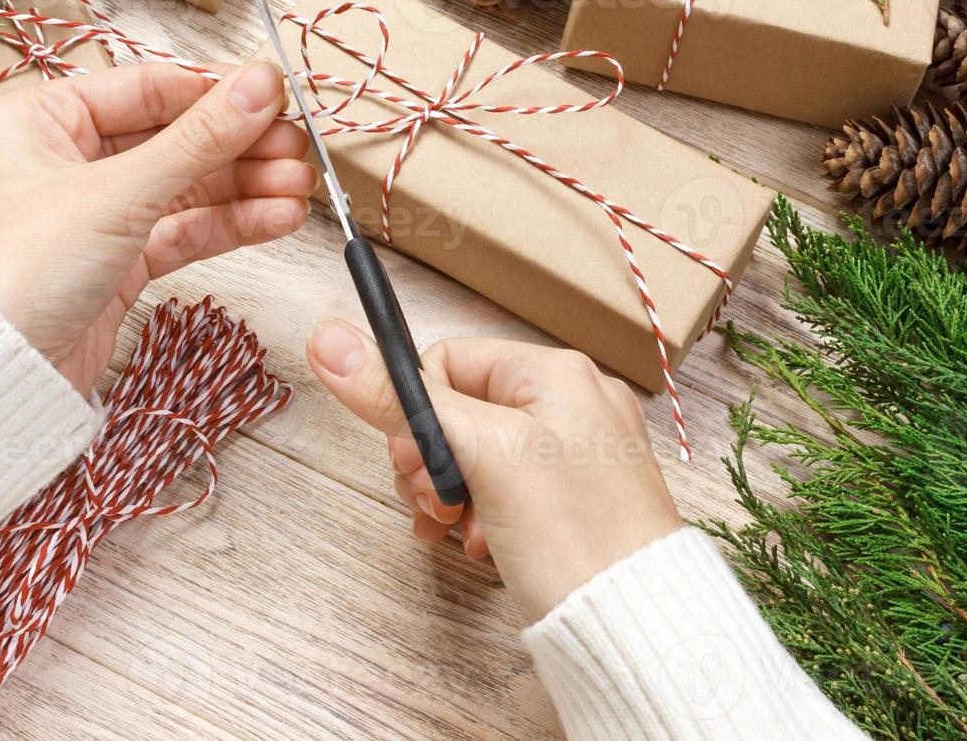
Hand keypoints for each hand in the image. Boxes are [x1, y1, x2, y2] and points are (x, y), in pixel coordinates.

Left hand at [0, 62, 314, 394]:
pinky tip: (277, 216)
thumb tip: (258, 87)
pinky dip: (231, 224)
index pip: (147, 88)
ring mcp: (94, 215)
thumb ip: (196, 140)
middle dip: (241, 146)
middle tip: (299, 146)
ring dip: (246, 187)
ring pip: (186, 188)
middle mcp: (65, 161)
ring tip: (302, 187)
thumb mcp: (115, 193)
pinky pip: (184, 231)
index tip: (276, 94)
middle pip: (174, 139)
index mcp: (39, 119)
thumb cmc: (13, 271)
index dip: (216, 92)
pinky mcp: (117, 264)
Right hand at [306, 322, 681, 622]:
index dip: (416, 412)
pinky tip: (485, 547)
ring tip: (459, 531)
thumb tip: (330, 339)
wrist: (636, 627)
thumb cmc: (573, 537)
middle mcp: (574, 402)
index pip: (448, 362)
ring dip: (454, 494)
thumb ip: (403, 399)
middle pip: (461, 411)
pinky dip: (483, 516)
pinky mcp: (578, 499)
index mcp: (557, 372)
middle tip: (436, 503)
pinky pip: (508, 491)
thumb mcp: (479, 454)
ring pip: (479, 456)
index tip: (412, 462)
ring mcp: (579, 453)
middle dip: (433, 462)